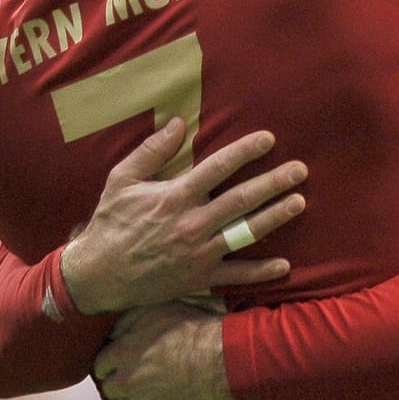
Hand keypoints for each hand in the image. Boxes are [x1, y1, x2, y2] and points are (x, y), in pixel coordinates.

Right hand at [61, 117, 306, 313]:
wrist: (98, 275)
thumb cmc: (111, 223)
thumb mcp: (122, 180)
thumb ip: (152, 151)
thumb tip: (177, 121)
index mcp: (175, 196)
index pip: (218, 167)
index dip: (246, 151)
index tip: (269, 139)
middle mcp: (193, 223)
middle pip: (242, 198)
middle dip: (274, 182)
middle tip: (300, 170)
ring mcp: (200, 252)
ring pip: (246, 232)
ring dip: (275, 217)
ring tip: (299, 202)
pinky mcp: (200, 277)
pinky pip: (237, 276)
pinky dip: (261, 272)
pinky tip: (285, 265)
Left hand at [95, 302, 252, 399]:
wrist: (225, 358)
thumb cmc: (193, 329)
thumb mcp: (158, 309)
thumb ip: (128, 320)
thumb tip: (112, 330)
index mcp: (122, 354)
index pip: (99, 364)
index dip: (111, 361)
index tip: (123, 358)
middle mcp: (127, 382)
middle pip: (111, 388)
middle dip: (121, 381)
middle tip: (139, 372)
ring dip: (136, 399)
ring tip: (154, 389)